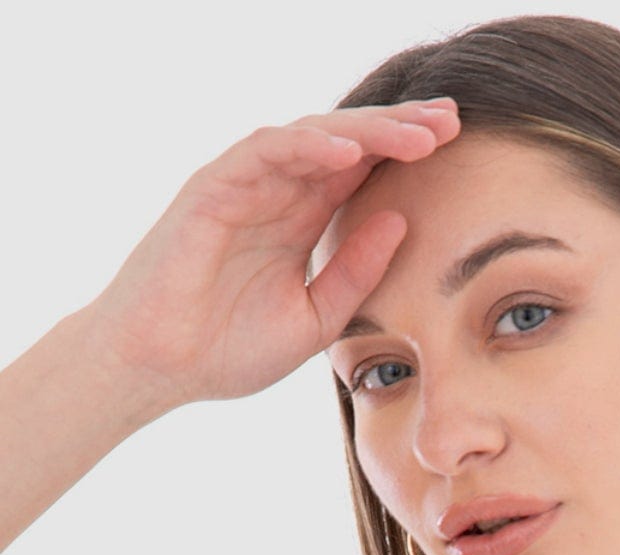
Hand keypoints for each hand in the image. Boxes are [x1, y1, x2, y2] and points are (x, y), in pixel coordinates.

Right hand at [85, 99, 461, 409]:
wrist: (161, 369)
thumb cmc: (228, 349)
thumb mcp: (316, 318)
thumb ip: (356, 273)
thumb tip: (402, 223)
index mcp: (303, 219)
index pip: (362, 170)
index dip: (407, 152)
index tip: (457, 143)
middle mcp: (277, 192)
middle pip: (346, 143)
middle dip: (399, 128)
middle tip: (452, 120)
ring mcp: (244, 185)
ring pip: (312, 137)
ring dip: (366, 130)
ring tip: (415, 133)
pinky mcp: (212, 188)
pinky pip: (264, 152)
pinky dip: (307, 147)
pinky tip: (351, 151)